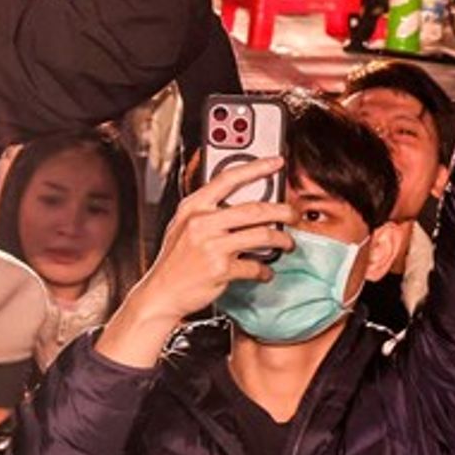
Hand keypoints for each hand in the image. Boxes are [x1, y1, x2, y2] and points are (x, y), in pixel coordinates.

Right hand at [98, 157, 292, 367]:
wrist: (161, 292)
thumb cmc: (174, 261)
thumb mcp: (182, 227)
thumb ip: (207, 213)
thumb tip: (243, 206)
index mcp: (192, 207)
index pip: (227, 179)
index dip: (255, 168)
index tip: (275, 162)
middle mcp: (201, 222)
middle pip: (255, 209)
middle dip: (283, 211)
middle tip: (293, 214)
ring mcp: (211, 245)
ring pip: (263, 235)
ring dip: (282, 239)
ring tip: (287, 243)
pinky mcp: (221, 269)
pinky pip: (256, 266)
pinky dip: (265, 270)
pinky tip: (265, 271)